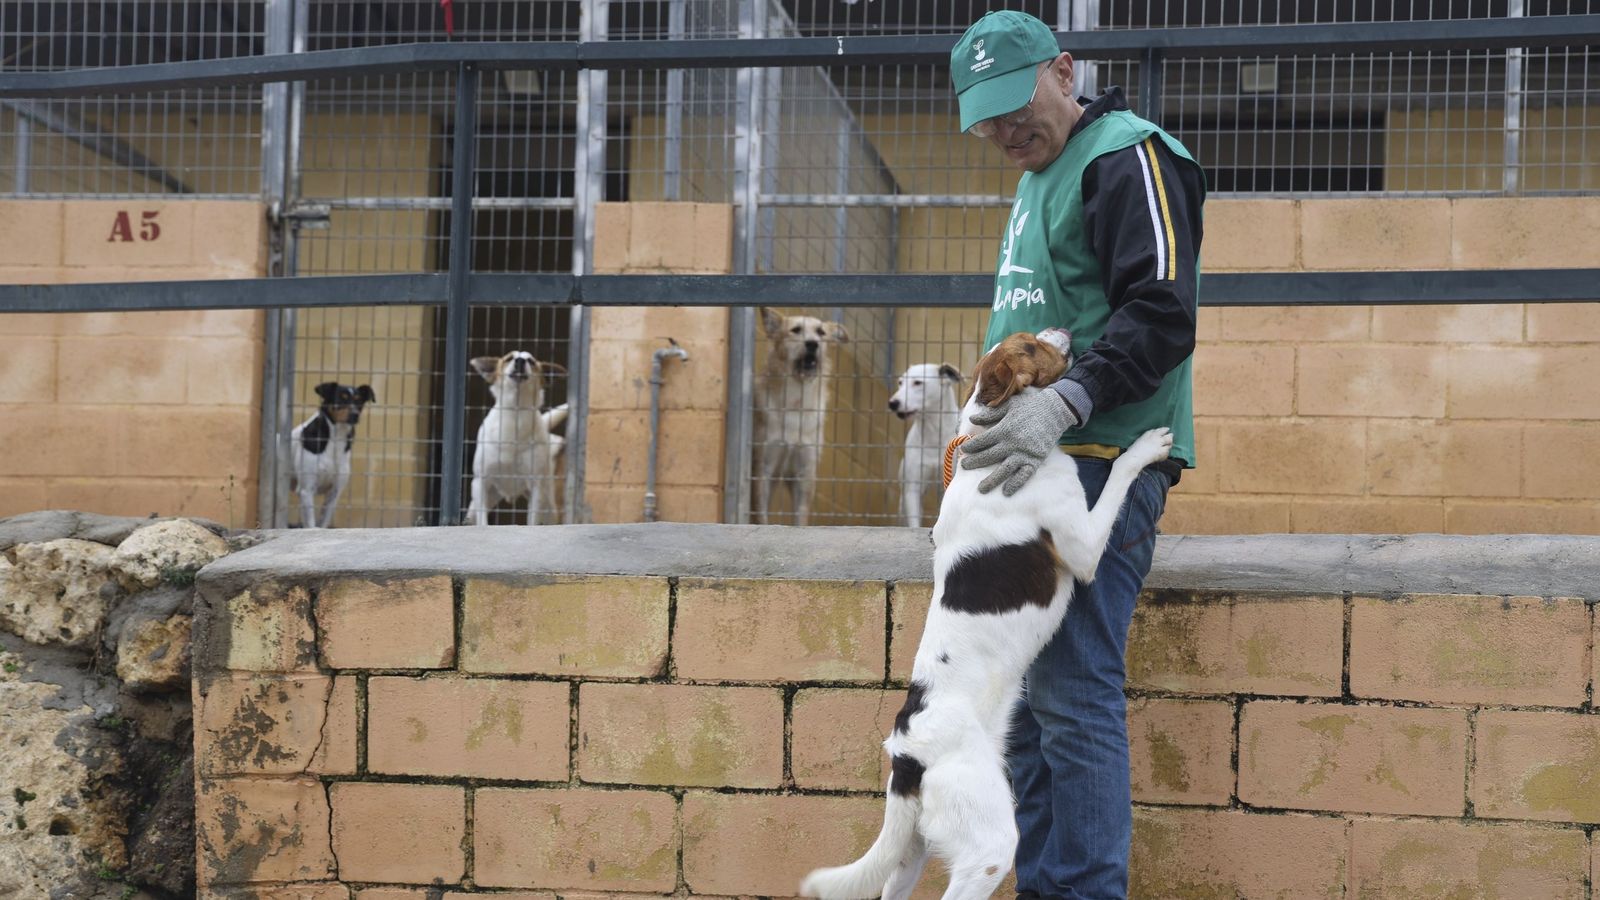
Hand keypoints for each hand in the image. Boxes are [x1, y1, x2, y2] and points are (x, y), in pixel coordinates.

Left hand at [959, 389, 1078, 495]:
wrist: (1055, 409)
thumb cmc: (1030, 405)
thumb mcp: (1009, 405)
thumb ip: (990, 414)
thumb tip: (971, 419)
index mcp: (1004, 429)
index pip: (982, 441)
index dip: (971, 447)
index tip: (963, 450)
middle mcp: (1012, 443)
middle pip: (989, 456)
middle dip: (975, 462)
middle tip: (964, 467)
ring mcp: (1024, 453)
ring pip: (1004, 470)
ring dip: (991, 480)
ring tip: (981, 489)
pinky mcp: (1036, 459)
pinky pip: (1025, 474)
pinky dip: (1016, 483)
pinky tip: (1007, 492)